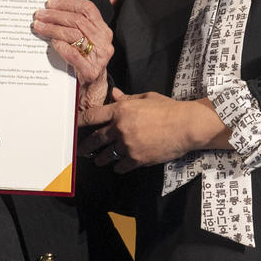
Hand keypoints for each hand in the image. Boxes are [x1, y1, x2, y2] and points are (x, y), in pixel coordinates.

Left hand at [32, 0, 112, 109]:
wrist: (92, 89)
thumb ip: (75, 26)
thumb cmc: (85, 61)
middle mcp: (104, 41)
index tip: (50, 3)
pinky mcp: (91, 71)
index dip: (68, 3)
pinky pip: (73, 54)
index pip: (88, 8)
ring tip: (38, 26)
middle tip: (39, 14)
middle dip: (55, 15)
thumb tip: (52, 10)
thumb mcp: (85, 40)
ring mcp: (99, 57)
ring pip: (74, 35)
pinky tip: (51, 42)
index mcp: (103, 30)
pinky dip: (60, 46)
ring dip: (53, 28)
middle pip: (78, 20)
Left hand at [77, 93, 228, 172]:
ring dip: (101, 159)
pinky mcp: (137, 159)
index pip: (92, 116)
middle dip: (86, 147)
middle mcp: (120, 128)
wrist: (186, 126)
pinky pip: (121, 166)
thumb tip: (114, 94)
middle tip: (81, 151)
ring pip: (106, 155)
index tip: (74, 126)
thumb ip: (127, 98)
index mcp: (121, 110)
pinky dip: (119, 167)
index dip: (80, 121)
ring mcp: (128, 145)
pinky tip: (119, 166)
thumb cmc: (168, 109)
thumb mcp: (146, 98)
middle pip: (95, 139)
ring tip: (99, 160)